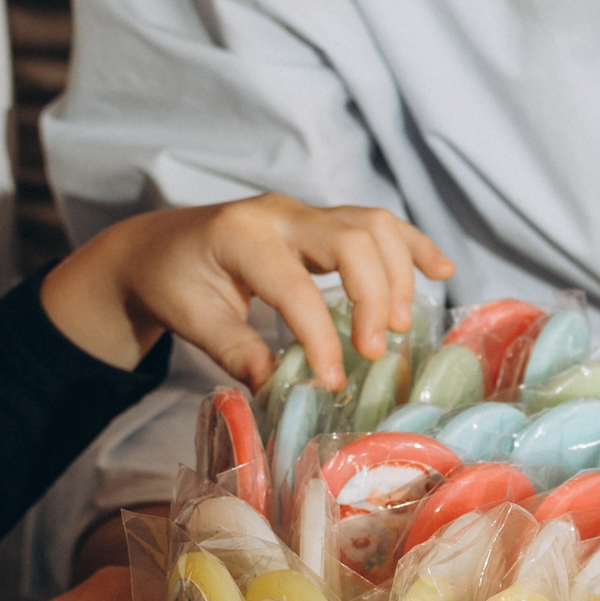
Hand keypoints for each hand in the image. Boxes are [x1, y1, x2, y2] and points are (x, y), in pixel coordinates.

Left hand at [39, 194, 455, 382]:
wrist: (158, 246)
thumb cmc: (172, 282)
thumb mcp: (192, 320)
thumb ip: (237, 351)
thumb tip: (283, 389)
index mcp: (241, 237)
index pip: (296, 288)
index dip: (320, 338)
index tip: (332, 381)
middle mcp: (279, 214)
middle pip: (352, 240)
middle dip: (373, 297)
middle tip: (373, 352)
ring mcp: (304, 212)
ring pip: (372, 225)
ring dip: (397, 273)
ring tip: (399, 326)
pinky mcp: (320, 220)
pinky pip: (377, 223)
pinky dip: (411, 246)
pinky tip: (441, 271)